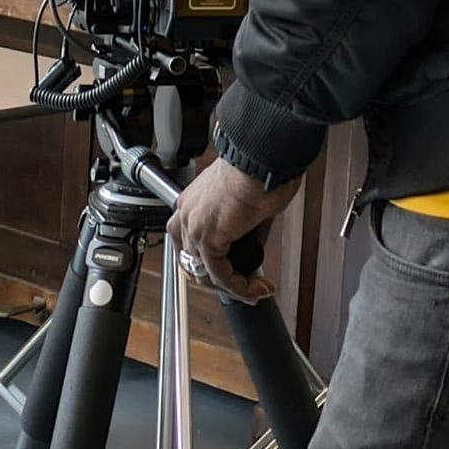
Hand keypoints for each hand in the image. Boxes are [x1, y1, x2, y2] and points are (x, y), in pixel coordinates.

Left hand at [167, 156, 299, 304]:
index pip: (189, 244)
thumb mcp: (247, 206)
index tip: (235, 273)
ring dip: (234, 287)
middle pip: (191, 263)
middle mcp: (187, 213)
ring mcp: (194, 225)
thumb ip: (243, 232)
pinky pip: (221, 275)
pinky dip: (241, 288)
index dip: (210, 265)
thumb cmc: (259, 171)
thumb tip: (250, 252)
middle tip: (245, 288)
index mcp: (192, 202)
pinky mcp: (208, 236)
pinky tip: (258, 287)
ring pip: (206, 273)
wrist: (262, 160)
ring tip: (257, 289)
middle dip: (219, 281)